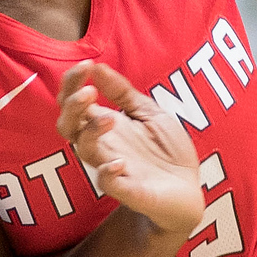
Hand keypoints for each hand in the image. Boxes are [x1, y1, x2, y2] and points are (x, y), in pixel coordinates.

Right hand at [57, 60, 203, 237]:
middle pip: (67, 126)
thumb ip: (123, 92)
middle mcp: (102, 145)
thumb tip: (97, 66)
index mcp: (103, 124)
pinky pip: (108, 183)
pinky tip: (119, 162)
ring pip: (84, 151)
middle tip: (88, 93)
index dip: (72, 83)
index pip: (72, 102)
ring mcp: (112, 168)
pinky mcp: (127, 190)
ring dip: (91, 132)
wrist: (189, 188)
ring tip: (111, 119)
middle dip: (71, 106)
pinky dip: (108, 172)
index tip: (85, 65)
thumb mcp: (149, 112)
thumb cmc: (166, 150)